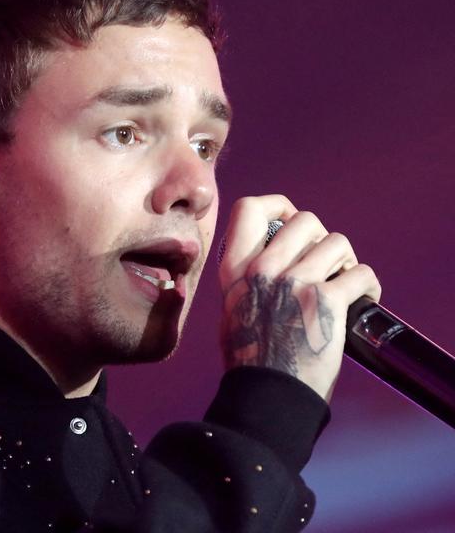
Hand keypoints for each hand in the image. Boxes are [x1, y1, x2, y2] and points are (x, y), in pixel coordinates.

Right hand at [218, 195, 381, 401]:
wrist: (266, 395)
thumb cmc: (250, 356)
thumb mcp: (233, 307)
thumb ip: (248, 277)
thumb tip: (272, 256)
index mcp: (236, 269)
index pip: (249, 208)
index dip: (276, 206)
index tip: (288, 222)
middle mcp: (263, 269)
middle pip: (305, 219)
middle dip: (321, 237)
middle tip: (324, 262)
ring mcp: (294, 283)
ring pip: (338, 242)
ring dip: (346, 261)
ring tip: (343, 282)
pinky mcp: (325, 301)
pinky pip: (360, 273)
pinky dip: (367, 285)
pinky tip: (361, 299)